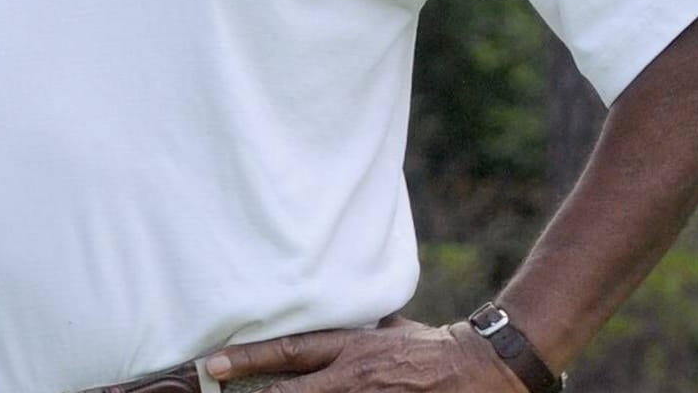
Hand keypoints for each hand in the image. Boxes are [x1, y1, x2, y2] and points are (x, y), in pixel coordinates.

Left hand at [203, 321, 529, 391]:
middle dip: (255, 392)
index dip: (249, 358)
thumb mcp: (387, 327)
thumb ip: (354, 326)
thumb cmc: (433, 345)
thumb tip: (329, 312)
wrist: (483, 367)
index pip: (290, 352)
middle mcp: (353, 377)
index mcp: (350, 348)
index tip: (213, 363)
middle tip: (215, 390)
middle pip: (293, 391)